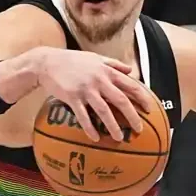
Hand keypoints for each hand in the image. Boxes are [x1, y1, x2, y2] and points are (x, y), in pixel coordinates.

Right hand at [36, 49, 153, 141]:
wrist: (47, 61)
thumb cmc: (73, 60)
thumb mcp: (95, 58)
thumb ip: (114, 63)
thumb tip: (130, 70)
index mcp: (107, 71)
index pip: (130, 85)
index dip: (141, 97)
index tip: (149, 108)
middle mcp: (99, 80)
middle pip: (121, 100)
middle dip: (132, 116)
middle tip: (139, 129)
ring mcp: (86, 89)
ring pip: (104, 110)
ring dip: (113, 126)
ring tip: (119, 138)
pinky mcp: (72, 97)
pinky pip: (83, 116)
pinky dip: (89, 127)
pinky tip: (95, 138)